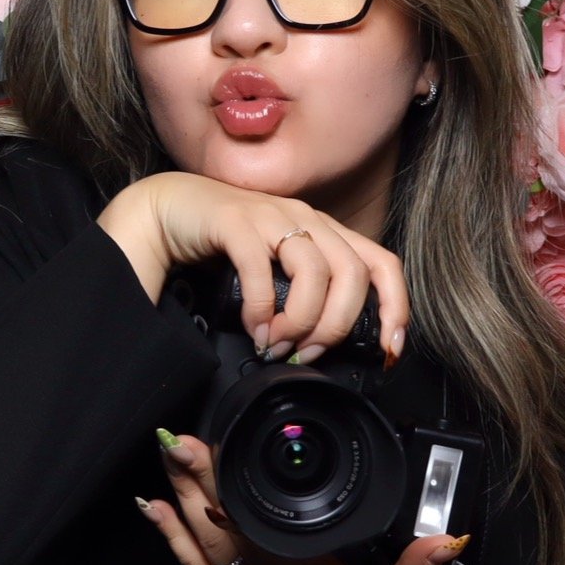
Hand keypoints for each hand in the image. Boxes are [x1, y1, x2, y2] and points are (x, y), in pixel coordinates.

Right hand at [95, 172, 407, 366]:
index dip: (394, 307)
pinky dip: (261, 307)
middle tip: (308, 354)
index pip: (382, 264)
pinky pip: (261, 268)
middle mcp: (307, 220)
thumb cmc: (224, 245)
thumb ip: (303, 297)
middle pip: (353, 274)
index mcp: (325, 233)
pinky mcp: (236, 222)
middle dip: (336, 325)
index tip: (389, 348)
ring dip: (301, 320)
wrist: (170, 210)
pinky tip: (253, 328)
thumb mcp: (277, 273)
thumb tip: (321, 346)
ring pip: (316, 271)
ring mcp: (272, 217)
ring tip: (277, 344)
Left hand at [137, 430, 464, 564]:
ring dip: (179, 492)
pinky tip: (150, 508)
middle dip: (199, 471)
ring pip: (199, 532)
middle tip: (177, 435)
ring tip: (163, 452)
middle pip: (224, 511)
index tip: (218, 438)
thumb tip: (451, 537)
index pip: (264, 509)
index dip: (238, 473)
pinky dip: (169, 535)